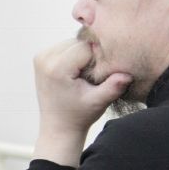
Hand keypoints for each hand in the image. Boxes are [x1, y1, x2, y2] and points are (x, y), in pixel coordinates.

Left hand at [33, 38, 131, 164]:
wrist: (58, 127)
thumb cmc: (79, 116)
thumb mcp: (98, 102)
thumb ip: (113, 87)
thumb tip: (128, 74)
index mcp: (57, 68)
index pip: (87, 47)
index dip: (99, 58)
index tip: (100, 75)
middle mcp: (45, 59)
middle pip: (79, 42)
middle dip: (90, 56)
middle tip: (92, 77)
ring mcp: (41, 57)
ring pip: (73, 42)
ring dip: (82, 55)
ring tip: (84, 76)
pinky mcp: (41, 57)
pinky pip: (65, 47)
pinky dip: (74, 56)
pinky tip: (76, 73)